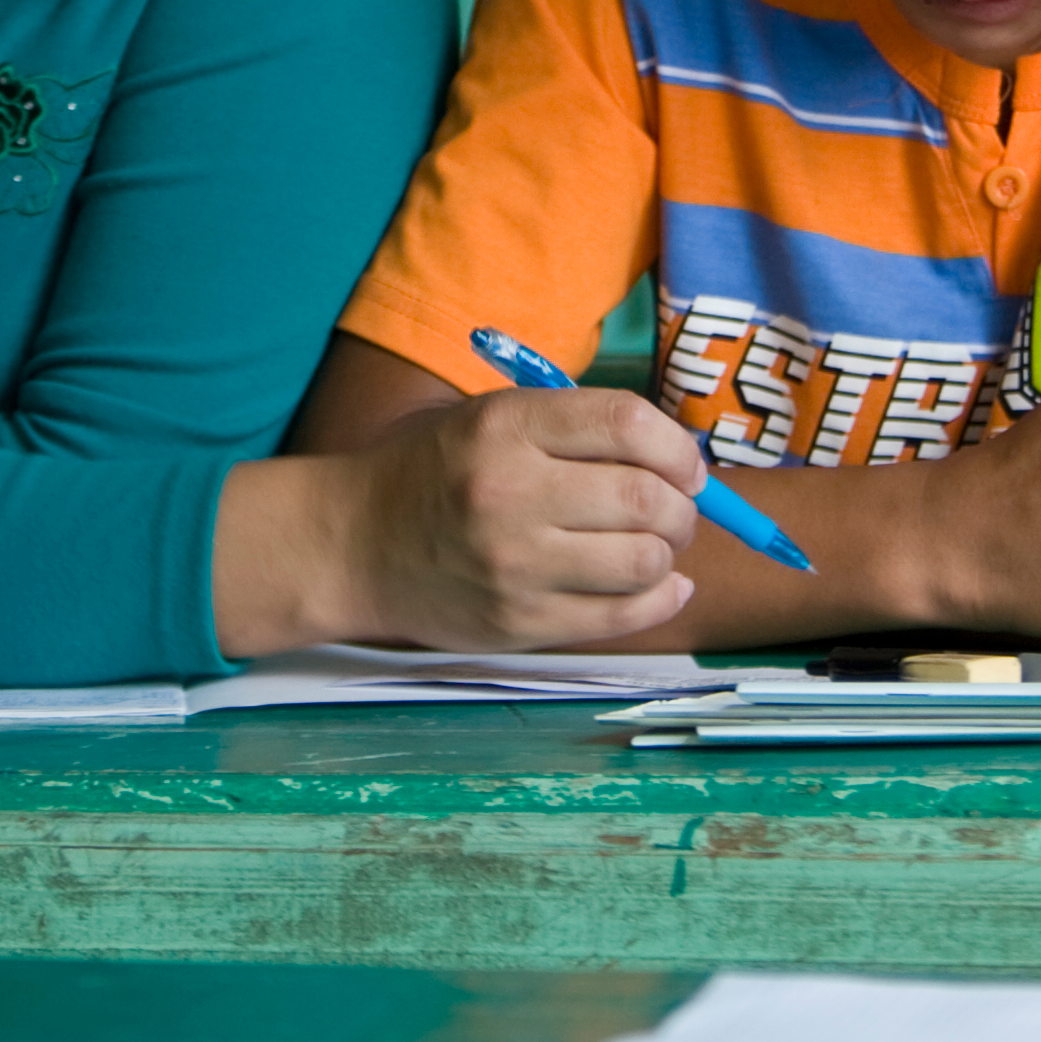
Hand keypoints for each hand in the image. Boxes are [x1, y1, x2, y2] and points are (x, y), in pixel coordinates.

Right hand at [215, 388, 703, 654]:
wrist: (354, 544)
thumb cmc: (437, 472)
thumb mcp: (493, 418)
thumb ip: (578, 430)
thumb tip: (683, 462)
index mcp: (506, 426)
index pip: (626, 424)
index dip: (677, 447)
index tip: (686, 466)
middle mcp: (511, 494)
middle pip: (645, 499)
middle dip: (683, 507)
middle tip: (677, 509)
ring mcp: (515, 566)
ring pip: (643, 561)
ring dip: (669, 553)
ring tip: (653, 545)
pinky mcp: (518, 623)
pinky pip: (621, 616)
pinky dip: (660, 598)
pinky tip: (661, 585)